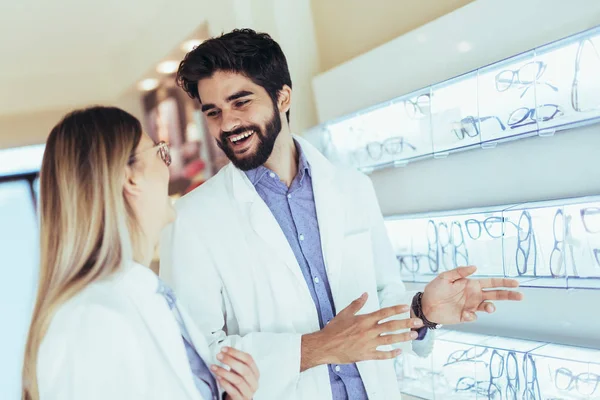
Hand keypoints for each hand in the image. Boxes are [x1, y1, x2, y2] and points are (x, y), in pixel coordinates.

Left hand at [211, 347, 258, 399]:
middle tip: (219, 356)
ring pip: (238, 380)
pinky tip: (218, 378)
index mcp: (255, 373)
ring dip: (224, 372)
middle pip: (244, 369)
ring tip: (215, 367)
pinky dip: (225, 383)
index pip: (248, 359)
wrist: (238, 398)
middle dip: (230, 361)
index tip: (225, 349)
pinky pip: (233, 391)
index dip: (236, 353)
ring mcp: (248, 392)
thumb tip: (225, 351)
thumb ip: (236, 362)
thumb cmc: (238, 384)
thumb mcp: (239, 371)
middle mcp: (254, 382)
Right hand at [301, 293, 422, 370]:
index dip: (396, 309)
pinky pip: (382, 355)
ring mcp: (369, 343)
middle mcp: (369, 331)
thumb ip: (357, 304)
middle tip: (419, 322)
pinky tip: (399, 352)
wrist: (325, 346)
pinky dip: (391, 354)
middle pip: (391, 326)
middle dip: (406, 323)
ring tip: (414, 335)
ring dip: (403, 337)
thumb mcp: (345, 313)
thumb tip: (366, 294)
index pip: (384, 313)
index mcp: (364, 320)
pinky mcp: (366, 354)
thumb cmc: (334, 329)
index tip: (406, 307)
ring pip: (390, 340)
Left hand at [421, 266, 522, 324]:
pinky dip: (473, 315)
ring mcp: (470, 306)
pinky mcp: (465, 316)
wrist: (425, 305)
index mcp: (472, 284)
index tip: (516, 283)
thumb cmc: (435, 289)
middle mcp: (474, 295)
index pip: (492, 283)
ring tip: (490, 307)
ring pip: (488, 307)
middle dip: (509, 295)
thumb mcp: (445, 277)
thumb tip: (475, 267)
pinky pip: (473, 317)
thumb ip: (460, 272)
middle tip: (521, 296)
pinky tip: (465, 313)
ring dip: (491, 307)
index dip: (504, 283)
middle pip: (496, 295)